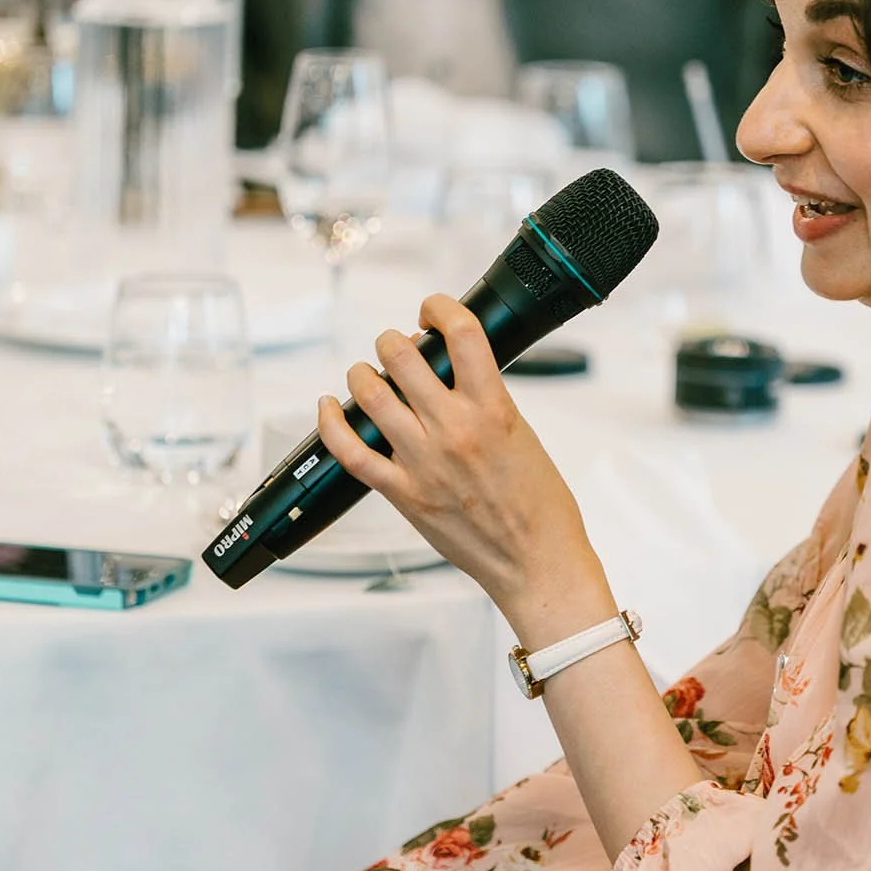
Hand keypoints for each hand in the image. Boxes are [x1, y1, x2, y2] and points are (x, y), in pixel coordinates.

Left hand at [316, 294, 610, 632]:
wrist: (538, 562)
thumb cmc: (542, 508)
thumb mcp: (523, 435)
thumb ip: (488, 403)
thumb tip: (456, 378)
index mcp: (493, 408)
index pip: (461, 333)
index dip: (439, 307)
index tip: (432, 310)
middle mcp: (453, 428)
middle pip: (401, 355)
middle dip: (393, 341)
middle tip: (397, 346)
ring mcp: (423, 460)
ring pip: (370, 393)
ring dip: (362, 373)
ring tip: (367, 374)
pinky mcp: (402, 493)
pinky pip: (349, 450)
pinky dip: (331, 422)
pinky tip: (329, 408)